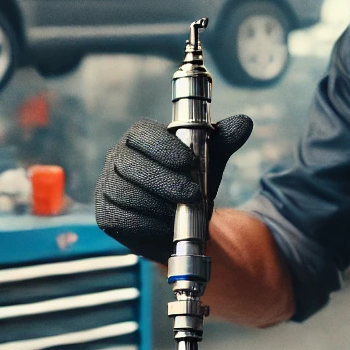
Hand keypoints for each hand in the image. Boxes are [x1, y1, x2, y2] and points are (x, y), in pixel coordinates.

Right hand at [95, 115, 252, 261]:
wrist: (181, 225)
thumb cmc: (191, 185)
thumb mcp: (210, 162)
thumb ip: (223, 141)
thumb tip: (244, 123)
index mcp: (138, 138)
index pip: (142, 134)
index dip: (164, 147)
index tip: (190, 162)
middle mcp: (117, 158)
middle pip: (132, 165)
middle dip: (165, 181)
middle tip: (193, 194)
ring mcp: (107, 186)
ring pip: (127, 194)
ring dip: (159, 205)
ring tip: (182, 212)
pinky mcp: (105, 215)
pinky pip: (123, 219)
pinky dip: (148, 224)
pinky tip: (166, 226)